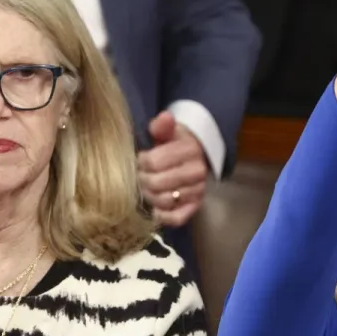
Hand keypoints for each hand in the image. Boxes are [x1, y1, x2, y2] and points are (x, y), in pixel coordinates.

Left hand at [138, 112, 207, 226]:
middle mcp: (197, 172)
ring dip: (149, 196)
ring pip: (164, 200)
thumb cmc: (174, 144)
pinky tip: (155, 209)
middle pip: (157, 183)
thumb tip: (165, 117)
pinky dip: (163, 216)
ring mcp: (197, 191)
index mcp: (189, 151)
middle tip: (138, 176)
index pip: (154, 162)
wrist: (195, 157)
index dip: (141, 163)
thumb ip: (161, 125)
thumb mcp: (167, 131)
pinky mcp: (195, 207)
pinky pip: (177, 218)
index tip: (140, 160)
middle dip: (142, 181)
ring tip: (145, 189)